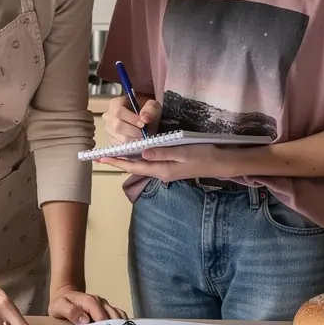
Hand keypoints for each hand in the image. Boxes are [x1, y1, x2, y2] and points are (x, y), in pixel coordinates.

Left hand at [48, 286, 127, 323]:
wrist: (65, 298)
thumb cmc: (61, 305)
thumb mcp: (59, 306)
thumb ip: (70, 311)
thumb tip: (85, 321)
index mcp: (88, 301)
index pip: (99, 312)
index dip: (102, 323)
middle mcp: (100, 303)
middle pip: (113, 315)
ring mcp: (106, 307)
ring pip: (119, 317)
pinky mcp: (109, 312)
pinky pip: (120, 318)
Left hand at [102, 144, 242, 183]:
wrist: (221, 163)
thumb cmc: (204, 155)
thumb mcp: (183, 151)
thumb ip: (162, 152)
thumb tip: (142, 153)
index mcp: (162, 170)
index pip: (134, 166)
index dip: (117, 162)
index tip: (102, 157)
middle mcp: (162, 173)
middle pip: (135, 168)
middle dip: (118, 162)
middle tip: (102, 156)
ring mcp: (166, 172)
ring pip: (142, 166)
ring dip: (128, 160)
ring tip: (114, 154)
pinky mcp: (171, 168)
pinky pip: (150, 164)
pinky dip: (139, 159)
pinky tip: (135, 153)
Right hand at [104, 94, 161, 142]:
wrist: (143, 117)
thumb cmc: (146, 109)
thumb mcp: (151, 105)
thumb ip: (150, 109)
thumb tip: (145, 119)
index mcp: (115, 103)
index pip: (119, 111)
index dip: (131, 119)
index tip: (143, 124)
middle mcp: (108, 116)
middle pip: (117, 126)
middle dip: (134, 132)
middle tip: (145, 133)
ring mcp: (108, 129)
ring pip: (119, 137)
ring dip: (134, 139)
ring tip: (144, 137)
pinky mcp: (111, 139)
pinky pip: (120, 145)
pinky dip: (131, 144)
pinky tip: (138, 140)